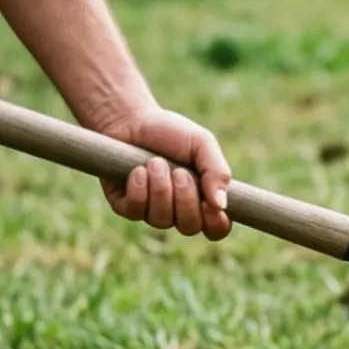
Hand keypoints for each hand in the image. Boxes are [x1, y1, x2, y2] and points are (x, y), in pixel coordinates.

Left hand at [92, 107, 233, 240]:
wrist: (130, 120)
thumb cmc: (171, 132)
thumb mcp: (202, 144)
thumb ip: (217, 172)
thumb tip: (222, 205)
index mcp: (203, 199)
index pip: (217, 229)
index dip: (216, 223)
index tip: (209, 203)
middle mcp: (178, 211)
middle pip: (189, 227)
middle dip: (185, 199)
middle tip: (179, 171)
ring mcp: (151, 211)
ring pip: (161, 220)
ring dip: (160, 189)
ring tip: (155, 162)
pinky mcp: (126, 207)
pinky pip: (135, 211)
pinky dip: (139, 190)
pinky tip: (138, 171)